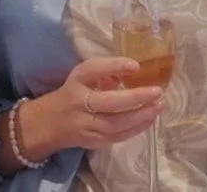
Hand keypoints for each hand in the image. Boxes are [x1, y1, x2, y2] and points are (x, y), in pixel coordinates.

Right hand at [15, 57, 165, 161]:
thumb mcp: (82, 77)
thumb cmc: (71, 94)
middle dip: (136, 98)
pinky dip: (137, 128)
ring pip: (116, 124)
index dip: (114, 66)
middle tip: (157, 91)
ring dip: (142, 116)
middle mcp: (79, 103)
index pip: (93, 70)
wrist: (47, 124)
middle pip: (108, 102)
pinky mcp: (93, 141)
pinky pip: (118, 136)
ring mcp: (85, 125)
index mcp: (76, 81)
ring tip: (159, 106)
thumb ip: (104, 72)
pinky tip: (150, 119)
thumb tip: (134, 71)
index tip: (136, 65)